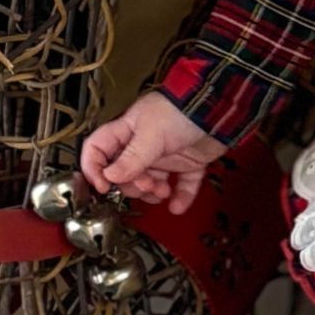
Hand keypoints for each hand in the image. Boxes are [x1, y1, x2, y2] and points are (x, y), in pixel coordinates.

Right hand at [79, 92, 226, 215]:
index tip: (103, 186)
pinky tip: (177, 205)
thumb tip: (110, 176)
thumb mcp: (150, 134)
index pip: (98, 149)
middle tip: (146, 184)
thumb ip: (131, 158)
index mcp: (128, 131)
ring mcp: (167, 154)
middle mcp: (144, 144)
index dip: (95, 168)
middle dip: (133, 184)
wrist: (220, 109)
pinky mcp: (189, 163)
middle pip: (125, 173)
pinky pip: (182, 185)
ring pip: (151, 182)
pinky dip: (181, 196)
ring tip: (163, 191)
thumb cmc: (181, 111)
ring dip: (154, 193)